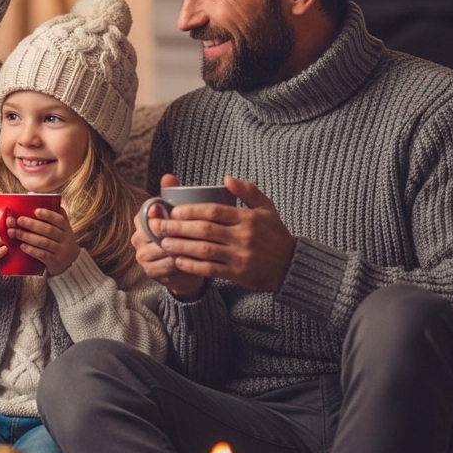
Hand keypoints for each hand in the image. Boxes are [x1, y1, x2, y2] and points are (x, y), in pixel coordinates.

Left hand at [12, 208, 79, 275]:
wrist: (70, 262)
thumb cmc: (61, 241)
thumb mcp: (63, 229)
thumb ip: (57, 217)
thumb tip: (47, 200)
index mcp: (66, 228)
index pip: (59, 220)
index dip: (48, 215)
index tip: (36, 211)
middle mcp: (65, 239)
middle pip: (49, 230)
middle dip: (32, 225)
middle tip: (19, 220)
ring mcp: (61, 251)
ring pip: (44, 243)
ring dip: (28, 237)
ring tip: (16, 233)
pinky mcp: (55, 262)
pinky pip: (43, 255)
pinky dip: (32, 250)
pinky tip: (22, 246)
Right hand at [134, 176, 204, 298]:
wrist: (184, 265)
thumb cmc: (182, 234)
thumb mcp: (178, 213)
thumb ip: (172, 194)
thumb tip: (168, 177)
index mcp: (142, 218)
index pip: (149, 213)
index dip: (164, 214)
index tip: (181, 215)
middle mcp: (137, 237)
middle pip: (154, 232)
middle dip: (175, 231)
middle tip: (196, 230)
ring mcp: (142, 255)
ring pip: (160, 249)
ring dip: (179, 247)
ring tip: (197, 245)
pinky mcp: (149, 271)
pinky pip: (164, 266)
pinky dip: (179, 263)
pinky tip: (192, 259)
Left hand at [153, 174, 295, 292]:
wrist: (290, 266)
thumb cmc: (275, 234)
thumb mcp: (267, 208)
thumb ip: (248, 191)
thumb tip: (226, 178)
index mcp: (249, 218)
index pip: (215, 211)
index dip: (192, 211)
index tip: (175, 211)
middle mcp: (244, 237)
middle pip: (206, 230)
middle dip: (180, 228)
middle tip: (162, 226)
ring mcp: (240, 257)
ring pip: (205, 250)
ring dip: (182, 246)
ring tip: (164, 242)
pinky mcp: (237, 274)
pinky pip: (210, 269)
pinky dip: (193, 265)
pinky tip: (178, 260)